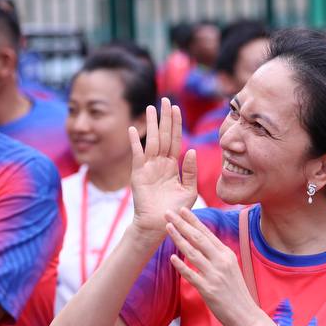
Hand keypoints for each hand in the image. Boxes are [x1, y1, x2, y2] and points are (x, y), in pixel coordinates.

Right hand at [129, 98, 197, 241]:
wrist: (159, 225)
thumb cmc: (175, 210)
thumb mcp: (189, 190)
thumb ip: (190, 171)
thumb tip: (191, 150)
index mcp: (172, 165)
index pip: (175, 140)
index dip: (176, 124)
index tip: (176, 108)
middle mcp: (160, 163)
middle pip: (164, 136)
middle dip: (165, 118)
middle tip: (165, 100)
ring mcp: (149, 167)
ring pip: (152, 141)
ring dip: (151, 124)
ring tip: (151, 108)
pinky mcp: (139, 174)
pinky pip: (138, 155)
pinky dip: (136, 142)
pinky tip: (134, 130)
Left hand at [165, 207, 268, 325]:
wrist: (247, 315)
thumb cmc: (236, 292)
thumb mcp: (231, 267)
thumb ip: (218, 256)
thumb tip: (202, 244)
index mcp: (227, 254)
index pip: (207, 234)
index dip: (194, 221)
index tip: (182, 210)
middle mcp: (221, 262)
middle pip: (198, 238)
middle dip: (182, 224)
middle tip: (169, 212)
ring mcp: (215, 275)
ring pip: (193, 253)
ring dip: (178, 239)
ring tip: (167, 228)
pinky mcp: (209, 290)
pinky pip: (192, 275)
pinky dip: (181, 266)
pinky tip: (172, 257)